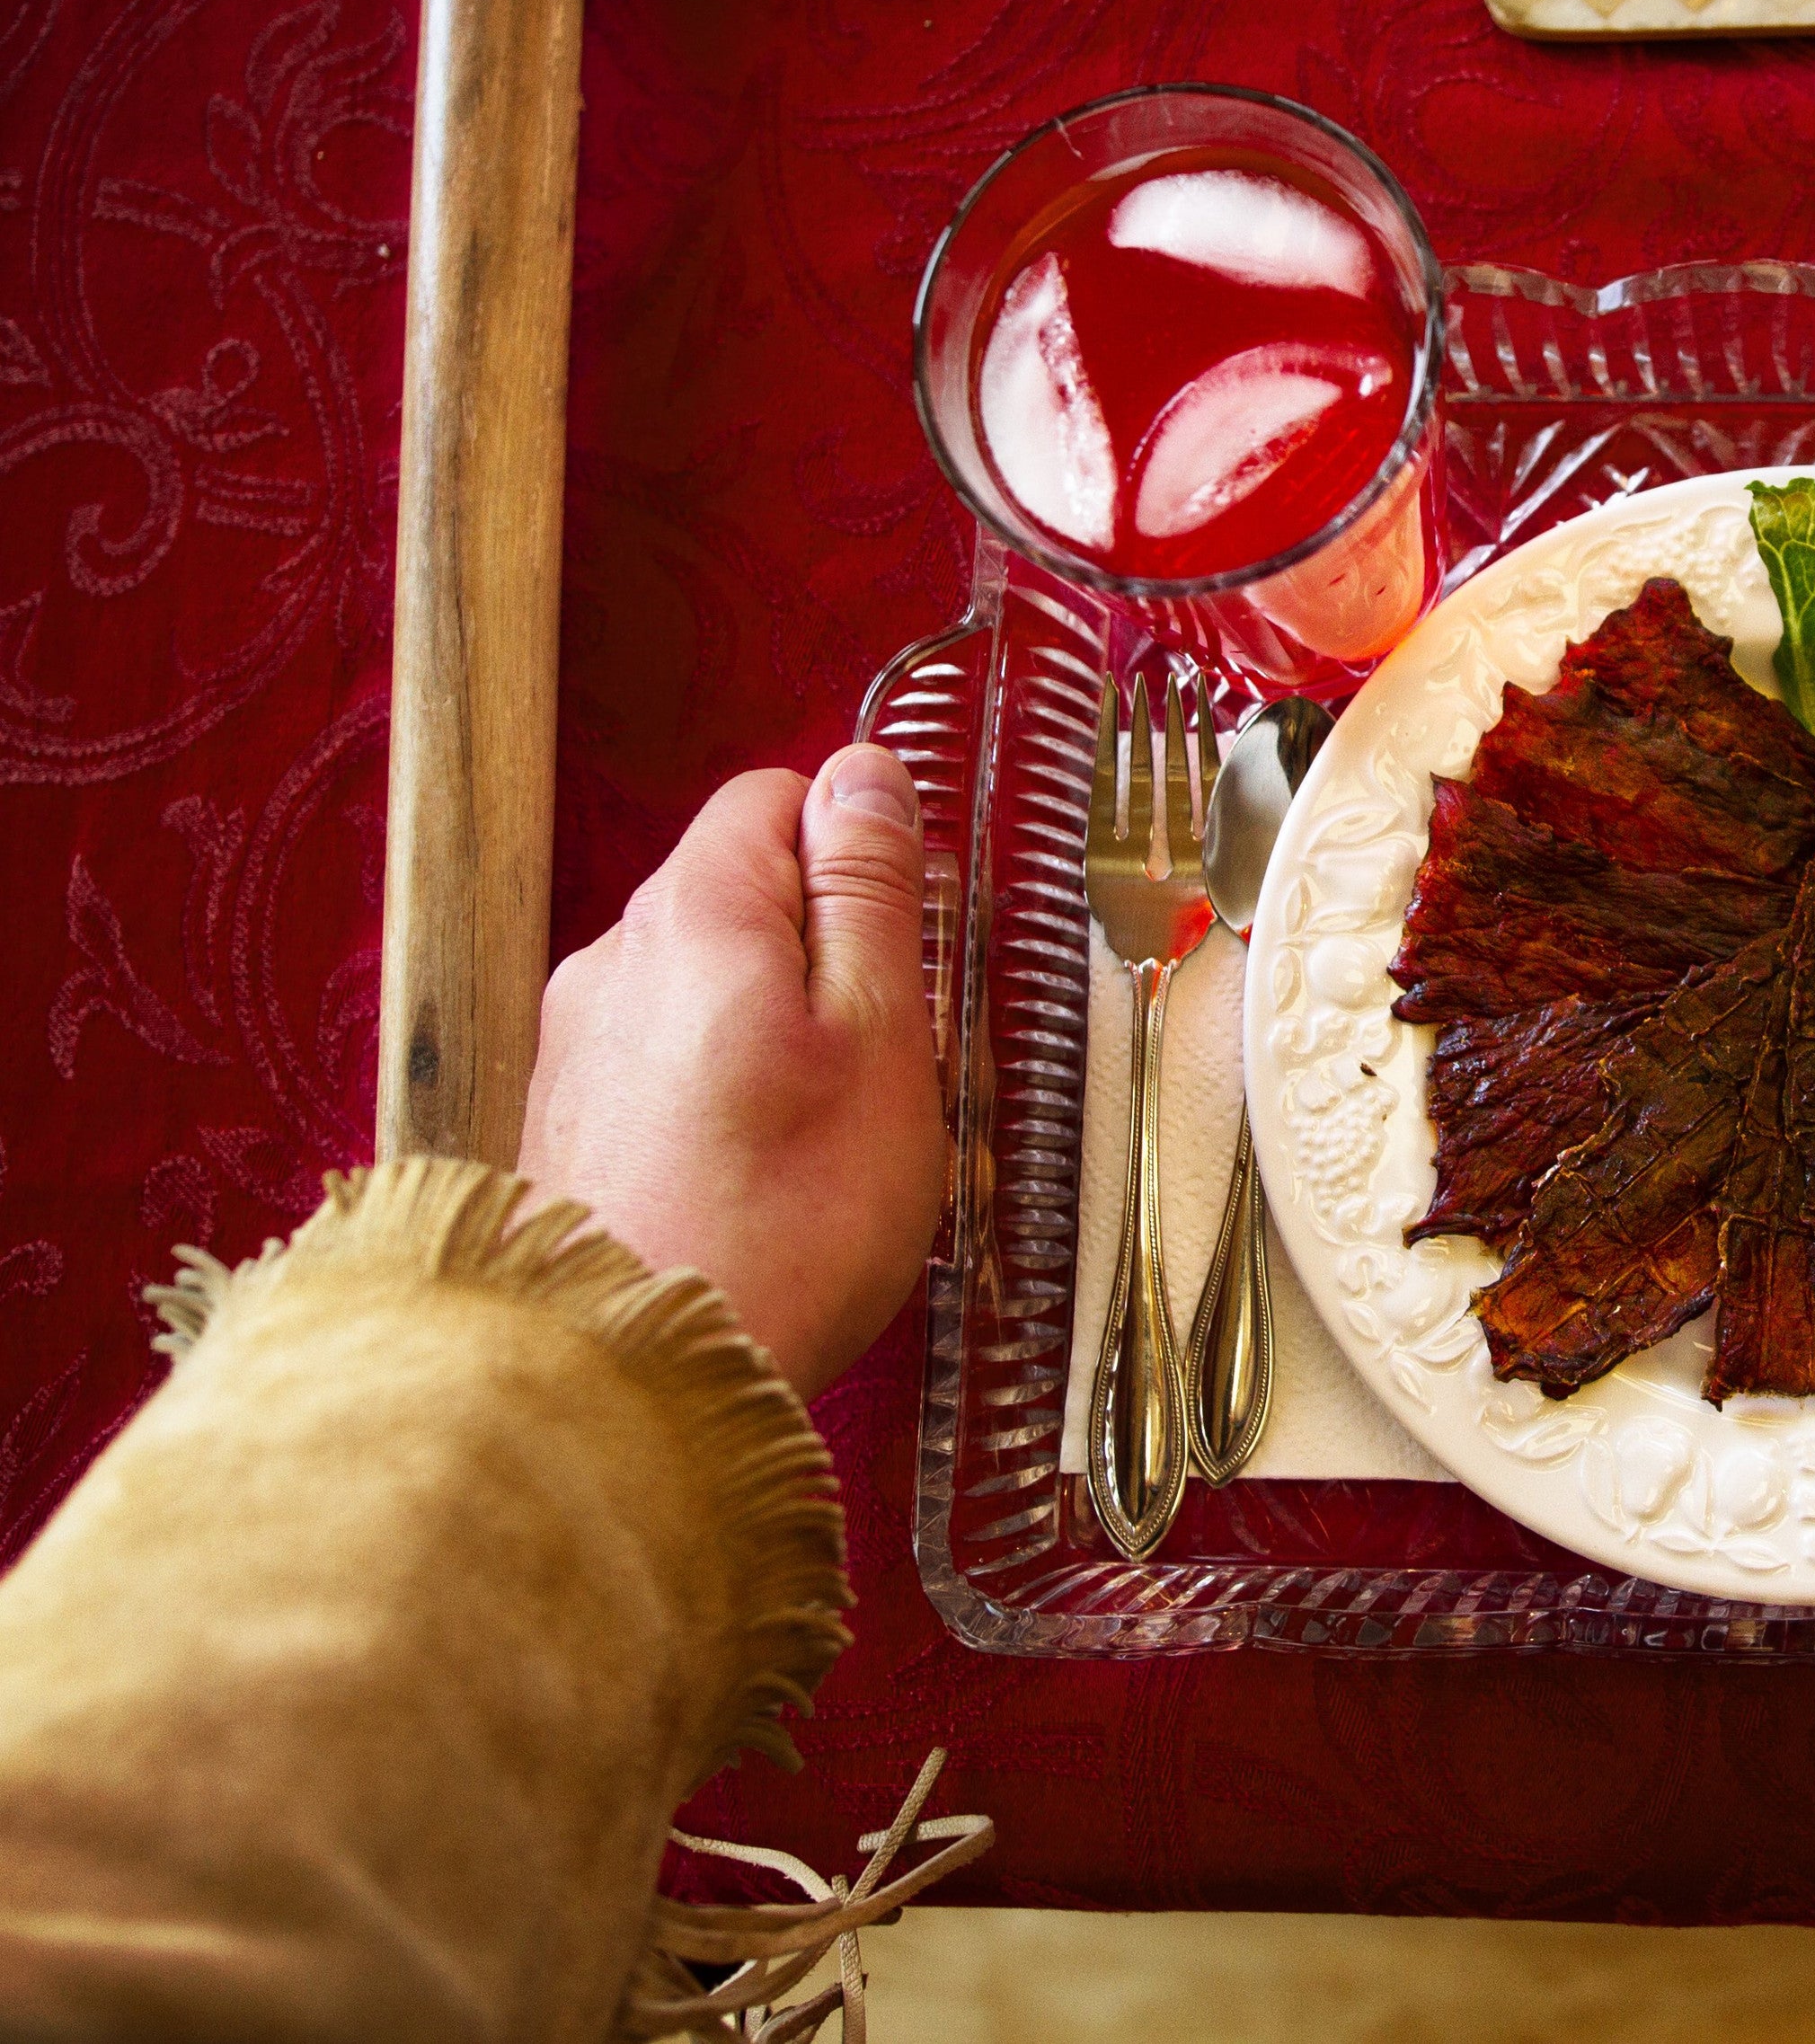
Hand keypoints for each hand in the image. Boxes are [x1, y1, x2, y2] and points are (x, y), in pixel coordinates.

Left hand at [522, 746, 943, 1392]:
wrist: (627, 1384)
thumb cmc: (779, 1220)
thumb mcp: (880, 1037)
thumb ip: (869, 892)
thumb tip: (865, 774)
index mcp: (695, 912)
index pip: (777, 797)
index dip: (859, 854)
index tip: (907, 942)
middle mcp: (611, 959)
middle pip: (739, 899)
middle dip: (823, 960)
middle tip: (886, 1065)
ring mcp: (575, 1047)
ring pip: (703, 991)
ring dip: (772, 1039)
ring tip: (825, 1147)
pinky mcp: (563, 1129)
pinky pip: (664, 1071)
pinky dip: (719, 1105)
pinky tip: (757, 1188)